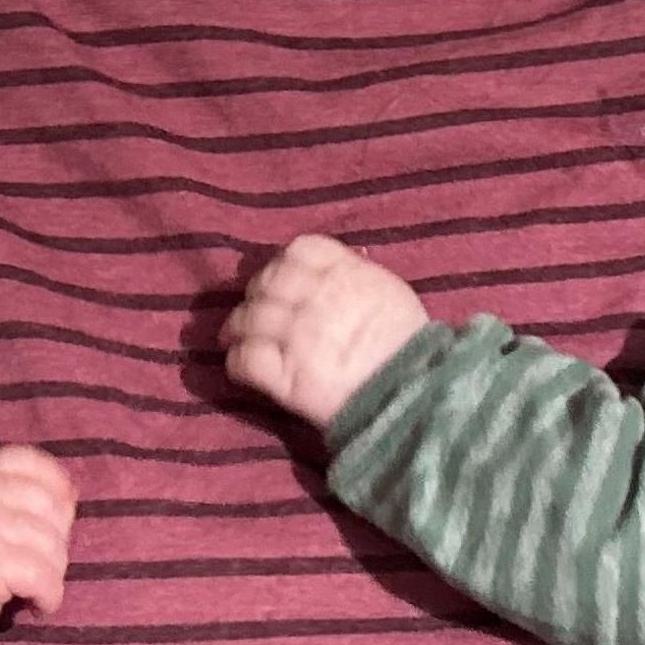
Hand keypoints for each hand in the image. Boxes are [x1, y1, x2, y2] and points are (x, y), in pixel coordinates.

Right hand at [0, 444, 74, 644]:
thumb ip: (9, 497)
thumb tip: (68, 497)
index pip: (31, 462)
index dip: (57, 492)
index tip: (55, 524)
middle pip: (50, 507)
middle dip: (56, 543)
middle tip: (40, 568)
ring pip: (51, 546)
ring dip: (52, 575)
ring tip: (34, 590)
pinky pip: (42, 578)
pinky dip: (48, 597)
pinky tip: (36, 606)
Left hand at [222, 233, 428, 429]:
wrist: (413, 393)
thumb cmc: (411, 346)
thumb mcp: (390, 293)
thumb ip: (358, 278)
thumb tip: (340, 269)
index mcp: (345, 274)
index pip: (301, 250)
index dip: (285, 262)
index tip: (281, 276)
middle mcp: (314, 299)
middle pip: (268, 283)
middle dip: (257, 293)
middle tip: (253, 308)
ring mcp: (296, 337)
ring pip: (250, 319)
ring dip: (237, 326)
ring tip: (232, 336)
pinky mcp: (285, 377)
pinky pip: (246, 360)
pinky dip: (236, 361)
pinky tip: (236, 364)